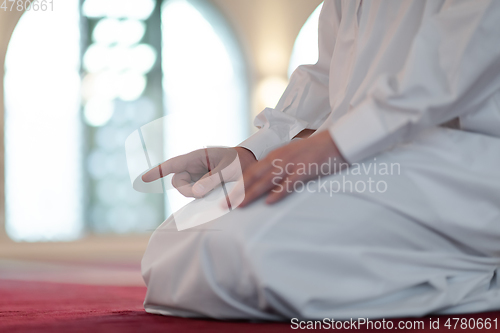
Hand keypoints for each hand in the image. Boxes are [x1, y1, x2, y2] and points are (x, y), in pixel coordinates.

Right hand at [142, 147, 255, 197]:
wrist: (251, 163)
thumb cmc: (239, 161)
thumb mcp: (227, 170)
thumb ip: (212, 180)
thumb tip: (195, 193)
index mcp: (196, 157)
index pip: (172, 165)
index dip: (157, 172)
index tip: (143, 180)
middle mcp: (194, 166)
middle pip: (178, 182)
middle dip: (187, 191)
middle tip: (203, 194)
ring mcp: (198, 176)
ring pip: (187, 189)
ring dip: (196, 194)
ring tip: (215, 189)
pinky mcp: (203, 184)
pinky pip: (195, 193)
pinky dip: (201, 196)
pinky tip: (211, 194)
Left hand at [225, 131, 346, 206]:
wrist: (337, 141)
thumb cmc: (314, 151)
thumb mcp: (292, 156)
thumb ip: (279, 167)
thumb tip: (267, 183)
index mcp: (275, 156)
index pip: (251, 172)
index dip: (237, 185)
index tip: (227, 197)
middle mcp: (279, 159)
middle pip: (253, 177)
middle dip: (238, 192)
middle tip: (225, 205)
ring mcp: (292, 164)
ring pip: (267, 181)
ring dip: (251, 194)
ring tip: (240, 206)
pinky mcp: (305, 169)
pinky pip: (289, 183)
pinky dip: (278, 193)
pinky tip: (269, 202)